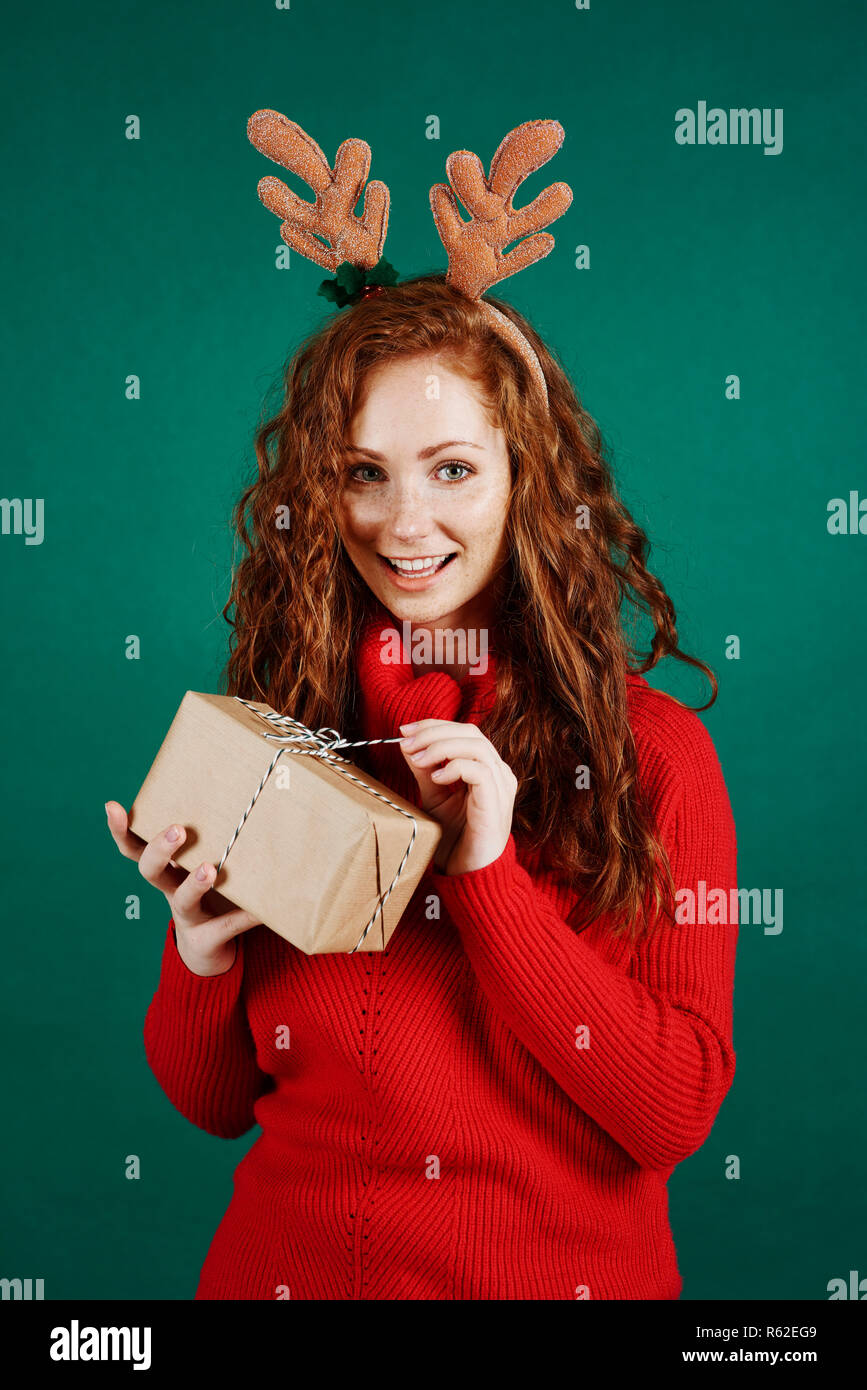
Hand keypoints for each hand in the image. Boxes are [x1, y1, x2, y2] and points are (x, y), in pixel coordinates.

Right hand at [105, 801, 260, 975]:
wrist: (208, 952)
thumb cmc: (209, 894)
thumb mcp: (204, 865)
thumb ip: (214, 839)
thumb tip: (243, 796)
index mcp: (167, 869)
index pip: (136, 848)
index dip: (122, 830)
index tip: (113, 807)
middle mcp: (171, 891)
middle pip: (151, 871)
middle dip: (160, 849)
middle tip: (177, 829)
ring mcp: (188, 916)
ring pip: (182, 900)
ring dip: (194, 883)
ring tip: (210, 869)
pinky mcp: (209, 938)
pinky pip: (225, 927)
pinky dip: (244, 916)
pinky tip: (260, 909)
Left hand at [398, 720, 516, 875]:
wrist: (469, 873)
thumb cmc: (455, 838)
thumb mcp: (434, 797)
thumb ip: (425, 770)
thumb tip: (407, 744)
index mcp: (486, 767)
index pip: (463, 731)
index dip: (433, 725)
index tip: (404, 730)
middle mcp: (498, 772)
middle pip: (469, 732)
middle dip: (433, 732)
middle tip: (407, 742)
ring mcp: (501, 785)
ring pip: (476, 745)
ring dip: (440, 747)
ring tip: (417, 760)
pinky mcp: (497, 801)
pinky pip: (480, 771)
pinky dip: (455, 768)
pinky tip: (437, 779)